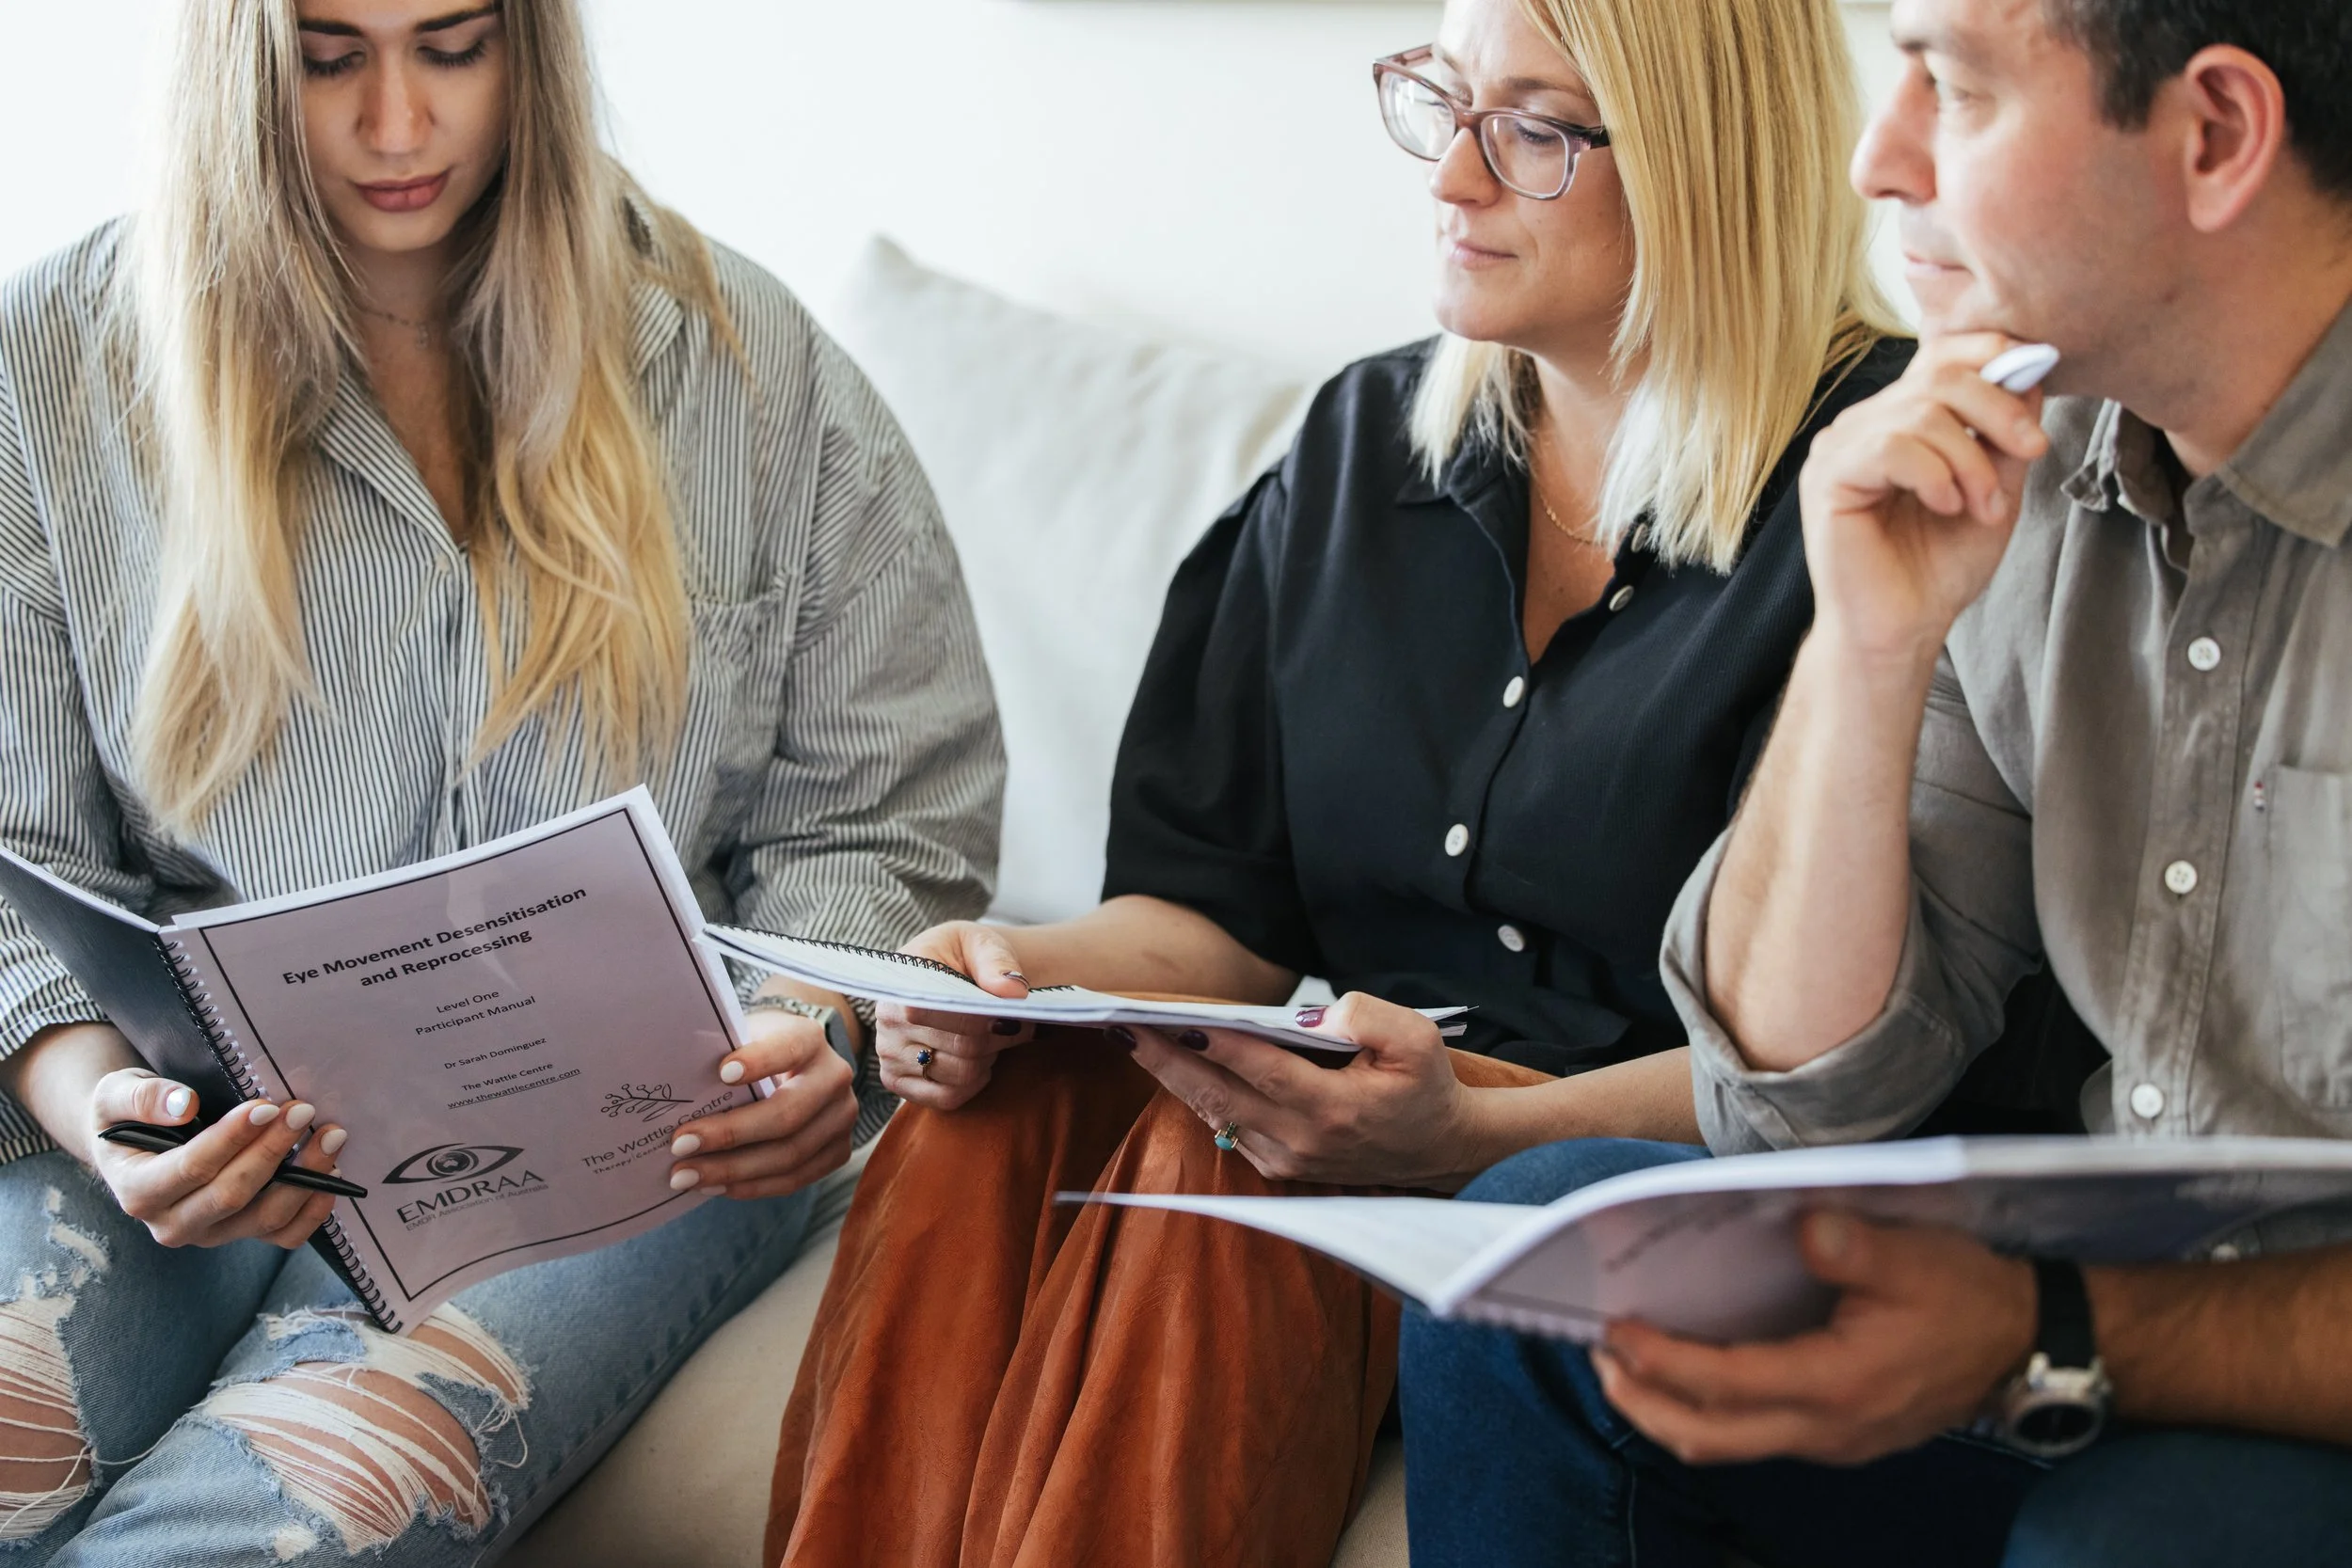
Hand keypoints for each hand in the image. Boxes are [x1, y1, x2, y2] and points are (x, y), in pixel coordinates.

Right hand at [89, 1070, 346, 1248]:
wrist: (134, 1143)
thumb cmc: (128, 1114)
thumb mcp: (118, 1094)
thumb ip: (144, 1097)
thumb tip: (186, 1104)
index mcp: (138, 1191)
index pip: (192, 1169)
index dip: (232, 1139)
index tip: (265, 1107)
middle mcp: (173, 1223)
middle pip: (233, 1195)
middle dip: (273, 1152)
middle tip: (303, 1111)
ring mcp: (211, 1234)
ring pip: (265, 1218)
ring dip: (305, 1178)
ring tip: (330, 1136)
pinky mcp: (240, 1233)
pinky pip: (284, 1236)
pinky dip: (312, 1210)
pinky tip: (331, 1176)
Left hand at [666, 1004, 857, 1199]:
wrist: (794, 1065)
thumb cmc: (753, 1050)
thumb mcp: (740, 1037)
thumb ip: (718, 1055)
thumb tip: (677, 1093)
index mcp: (809, 1038)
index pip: (788, 1049)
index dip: (759, 1062)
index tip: (721, 1074)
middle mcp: (834, 1077)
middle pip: (787, 1115)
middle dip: (730, 1134)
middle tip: (680, 1145)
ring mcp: (842, 1117)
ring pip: (790, 1155)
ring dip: (732, 1171)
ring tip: (686, 1176)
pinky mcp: (838, 1150)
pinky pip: (795, 1179)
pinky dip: (751, 1186)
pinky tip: (715, 1186)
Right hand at [872, 921, 1036, 1111]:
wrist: (948, 971)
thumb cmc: (965, 956)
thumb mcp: (982, 943)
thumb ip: (997, 962)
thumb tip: (1013, 991)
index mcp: (902, 984)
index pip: (943, 1013)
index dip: (986, 1018)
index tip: (1017, 1014)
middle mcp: (887, 1023)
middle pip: (962, 1047)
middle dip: (998, 1038)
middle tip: (1019, 1024)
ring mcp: (889, 1055)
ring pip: (959, 1075)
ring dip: (988, 1059)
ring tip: (992, 1038)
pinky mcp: (897, 1081)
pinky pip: (946, 1097)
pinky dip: (973, 1083)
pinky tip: (979, 1061)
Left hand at [1126, 992, 1478, 1187]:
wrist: (1442, 1149)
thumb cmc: (1426, 1085)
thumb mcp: (1418, 1038)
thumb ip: (1369, 1016)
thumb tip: (1314, 1015)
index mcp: (1334, 1109)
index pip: (1260, 1070)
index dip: (1214, 1042)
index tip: (1171, 1018)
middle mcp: (1302, 1141)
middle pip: (1218, 1096)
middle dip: (1165, 1059)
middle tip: (1121, 1025)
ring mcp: (1287, 1159)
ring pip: (1215, 1113)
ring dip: (1173, 1076)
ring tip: (1133, 1037)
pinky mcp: (1280, 1165)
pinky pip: (1227, 1125)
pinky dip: (1198, 1093)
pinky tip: (1173, 1062)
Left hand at [1593, 1211, 2035, 1465]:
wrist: (2029, 1342)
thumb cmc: (1970, 1294)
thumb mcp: (1917, 1256)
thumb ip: (1854, 1246)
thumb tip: (1803, 1229)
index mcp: (1839, 1384)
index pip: (1725, 1383)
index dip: (1662, 1359)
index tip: (1615, 1329)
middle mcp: (1828, 1427)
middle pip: (1706, 1434)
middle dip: (1642, 1399)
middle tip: (1598, 1353)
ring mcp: (1831, 1441)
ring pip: (1725, 1444)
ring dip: (1666, 1409)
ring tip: (1625, 1362)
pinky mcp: (1836, 1436)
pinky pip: (1752, 1436)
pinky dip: (1705, 1409)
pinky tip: (1689, 1368)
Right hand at [1799, 332, 2051, 669]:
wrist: (1901, 630)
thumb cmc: (1938, 569)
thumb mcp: (1995, 490)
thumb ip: (2005, 436)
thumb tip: (2031, 372)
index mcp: (1898, 419)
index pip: (1939, 355)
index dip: (1990, 352)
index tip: (2040, 374)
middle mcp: (1864, 424)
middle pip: (1938, 376)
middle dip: (1998, 410)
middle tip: (2033, 452)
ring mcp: (1840, 447)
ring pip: (1921, 413)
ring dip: (1970, 462)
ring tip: (1984, 509)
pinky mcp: (1827, 476)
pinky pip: (1892, 447)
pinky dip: (1934, 476)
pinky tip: (1945, 507)